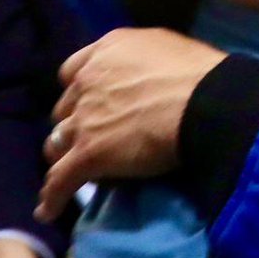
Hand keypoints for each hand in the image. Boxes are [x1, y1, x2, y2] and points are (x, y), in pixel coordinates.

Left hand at [35, 29, 225, 223]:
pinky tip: (51, 209)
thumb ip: (140, 61)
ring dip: (64, 154)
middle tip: (95, 135)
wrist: (207, 101)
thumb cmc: (200, 73)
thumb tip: (144, 77)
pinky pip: (60, 180)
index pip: (73, 72)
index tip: (94, 101)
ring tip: (73, 170)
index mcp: (107, 50)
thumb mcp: (165, 48)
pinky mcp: (87, 154)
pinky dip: (53, 196)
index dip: (81, 90)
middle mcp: (87, 81)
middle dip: (75, 121)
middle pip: (65, 108)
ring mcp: (84, 119)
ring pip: (57, 143)